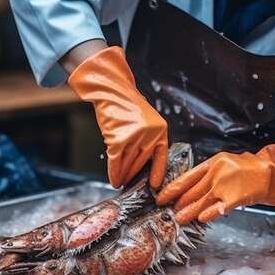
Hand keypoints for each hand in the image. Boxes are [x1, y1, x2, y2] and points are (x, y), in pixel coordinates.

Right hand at [68, 46, 167, 188]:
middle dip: (134, 174)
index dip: (158, 172)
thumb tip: (141, 162)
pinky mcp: (118, 138)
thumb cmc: (127, 104)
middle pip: (141, 161)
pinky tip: (113, 179)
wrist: (113, 90)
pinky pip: (116, 160)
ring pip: (128, 162)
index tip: (155, 184)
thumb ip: (146, 138)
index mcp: (160, 129)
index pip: (161, 156)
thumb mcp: (145, 120)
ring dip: (123, 175)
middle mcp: (150, 134)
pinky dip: (114, 171)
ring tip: (120, 183)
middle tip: (129, 184)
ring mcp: (134, 136)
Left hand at [155, 141, 274, 223]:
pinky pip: (217, 209)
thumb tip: (187, 189)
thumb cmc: (243, 169)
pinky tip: (200, 219)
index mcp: (211, 163)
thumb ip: (206, 174)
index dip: (172, 189)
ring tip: (179, 219)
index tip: (161, 197)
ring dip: (188, 212)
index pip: (186, 178)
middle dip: (178, 202)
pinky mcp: (234, 198)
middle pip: (191, 191)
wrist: (268, 171)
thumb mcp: (223, 163)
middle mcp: (216, 173)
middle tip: (169, 210)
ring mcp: (225, 186)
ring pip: (200, 202)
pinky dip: (207, 214)